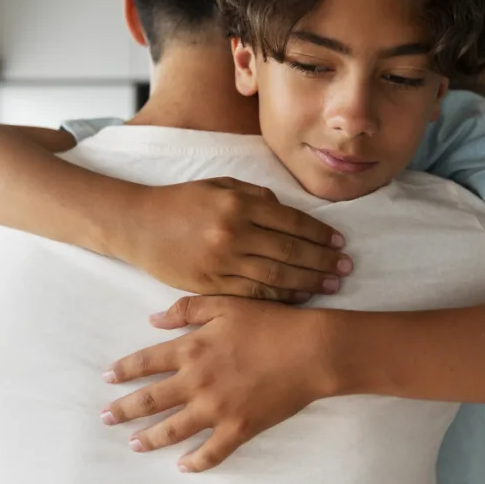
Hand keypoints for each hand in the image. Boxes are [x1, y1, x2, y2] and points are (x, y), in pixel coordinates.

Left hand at [100, 295, 337, 472]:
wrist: (310, 350)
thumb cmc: (270, 322)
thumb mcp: (226, 304)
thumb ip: (187, 310)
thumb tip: (154, 319)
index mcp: (191, 348)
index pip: (145, 362)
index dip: (123, 370)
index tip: (107, 378)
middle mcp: (197, 381)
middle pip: (149, 400)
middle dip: (123, 410)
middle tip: (106, 417)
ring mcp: (216, 408)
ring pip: (172, 430)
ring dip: (149, 438)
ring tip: (134, 444)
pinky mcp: (238, 428)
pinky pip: (211, 452)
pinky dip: (195, 462)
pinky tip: (183, 466)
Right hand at [122, 177, 352, 302]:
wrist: (138, 225)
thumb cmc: (181, 202)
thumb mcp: (219, 185)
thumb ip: (256, 196)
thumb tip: (290, 213)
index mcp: (238, 203)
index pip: (291, 221)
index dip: (319, 234)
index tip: (339, 243)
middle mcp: (233, 233)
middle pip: (290, 252)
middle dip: (323, 261)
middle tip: (346, 268)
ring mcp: (221, 262)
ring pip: (276, 277)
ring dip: (309, 283)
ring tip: (332, 285)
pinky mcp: (210, 285)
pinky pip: (253, 295)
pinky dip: (280, 298)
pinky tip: (299, 298)